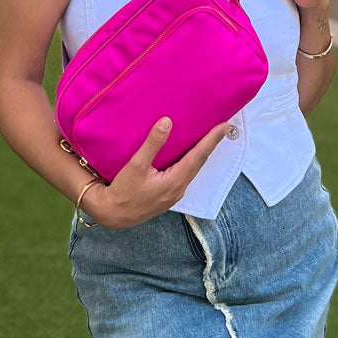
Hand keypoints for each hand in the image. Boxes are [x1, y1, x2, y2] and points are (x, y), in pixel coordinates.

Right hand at [84, 116, 232, 229]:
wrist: (112, 215)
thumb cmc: (123, 191)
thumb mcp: (136, 165)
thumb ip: (152, 143)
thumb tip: (167, 122)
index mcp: (175, 181)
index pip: (199, 156)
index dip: (212, 140)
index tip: (225, 126)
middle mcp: (179, 189)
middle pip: (199, 163)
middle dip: (211, 145)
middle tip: (223, 128)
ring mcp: (174, 194)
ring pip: (192, 169)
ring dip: (201, 153)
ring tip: (208, 138)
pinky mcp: (167, 195)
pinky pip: (184, 175)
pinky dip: (190, 162)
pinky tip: (187, 155)